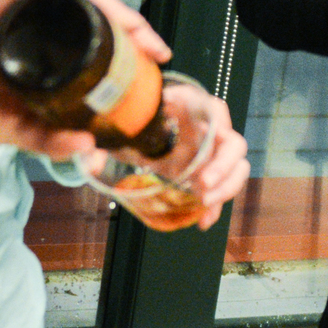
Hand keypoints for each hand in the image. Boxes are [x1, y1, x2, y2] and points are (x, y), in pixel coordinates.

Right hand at [0, 0, 168, 152]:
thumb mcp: (25, 135)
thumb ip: (54, 142)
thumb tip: (91, 146)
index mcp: (47, 50)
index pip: (96, 31)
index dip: (131, 38)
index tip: (158, 53)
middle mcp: (32, 29)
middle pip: (87, 9)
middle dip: (126, 20)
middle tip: (152, 41)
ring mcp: (9, 23)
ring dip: (98, 1)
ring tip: (128, 19)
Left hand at [82, 78, 251, 233]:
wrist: (138, 129)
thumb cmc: (135, 119)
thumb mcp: (122, 126)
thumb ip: (106, 142)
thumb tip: (91, 162)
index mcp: (191, 106)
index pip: (217, 111)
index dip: (218, 130)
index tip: (209, 148)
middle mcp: (208, 129)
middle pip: (234, 145)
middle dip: (224, 167)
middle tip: (202, 186)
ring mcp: (211, 152)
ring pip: (236, 168)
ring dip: (226, 188)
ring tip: (204, 205)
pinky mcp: (207, 172)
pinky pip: (221, 189)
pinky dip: (215, 207)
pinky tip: (202, 221)